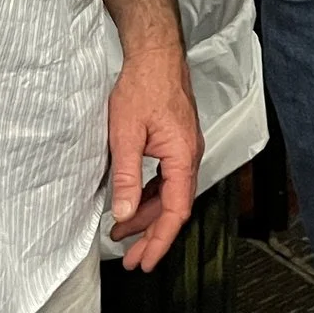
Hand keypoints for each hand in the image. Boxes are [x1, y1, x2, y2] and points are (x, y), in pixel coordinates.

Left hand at [104, 40, 201, 270]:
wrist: (154, 53)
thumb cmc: (144, 84)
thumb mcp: (126, 133)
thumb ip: (127, 176)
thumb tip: (124, 211)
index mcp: (183, 155)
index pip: (176, 210)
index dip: (160, 239)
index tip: (146, 259)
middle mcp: (190, 154)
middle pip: (175, 206)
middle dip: (153, 234)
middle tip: (133, 257)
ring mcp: (186, 147)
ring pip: (171, 193)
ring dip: (149, 214)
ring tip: (122, 230)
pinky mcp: (178, 140)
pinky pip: (168, 178)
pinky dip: (151, 194)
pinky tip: (134, 200)